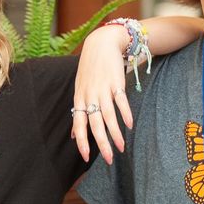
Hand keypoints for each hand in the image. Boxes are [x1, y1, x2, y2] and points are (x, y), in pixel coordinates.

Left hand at [72, 25, 132, 163]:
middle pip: (94, 124)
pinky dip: (125, 114)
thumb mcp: (80, 90)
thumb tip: (73, 136)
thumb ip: (79, 113)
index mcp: (79, 99)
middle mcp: (90, 96)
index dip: (82, 141)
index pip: (78, 124)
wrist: (101, 44)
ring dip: (115, 134)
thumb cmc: (90, 70)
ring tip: (121, 148)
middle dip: (101, 144)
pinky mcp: (116, 82)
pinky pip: (120, 101)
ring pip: (108, 116)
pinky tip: (129, 126)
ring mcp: (103, 89)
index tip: (85, 158)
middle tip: (108, 160)